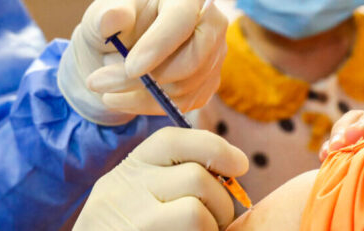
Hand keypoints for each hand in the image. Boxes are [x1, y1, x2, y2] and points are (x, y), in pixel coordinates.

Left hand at [58, 0, 227, 124]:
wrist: (122, 48)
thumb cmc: (117, 23)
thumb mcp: (103, 13)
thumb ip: (106, 15)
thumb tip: (111, 19)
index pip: (182, 19)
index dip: (158, 45)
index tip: (130, 68)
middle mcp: (212, 22)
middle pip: (193, 59)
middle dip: (148, 79)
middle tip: (100, 83)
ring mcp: (215, 54)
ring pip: (186, 86)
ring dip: (141, 94)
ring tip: (107, 82)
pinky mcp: (209, 81)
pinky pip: (185, 103)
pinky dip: (149, 105)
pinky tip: (124, 97)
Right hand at [74, 127, 248, 230]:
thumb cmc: (128, 227)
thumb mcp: (139, 195)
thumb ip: (175, 177)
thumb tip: (235, 167)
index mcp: (128, 169)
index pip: (172, 141)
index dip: (214, 146)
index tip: (240, 164)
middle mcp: (124, 189)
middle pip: (197, 178)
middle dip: (222, 201)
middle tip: (219, 222)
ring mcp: (130, 221)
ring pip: (197, 214)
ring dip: (213, 228)